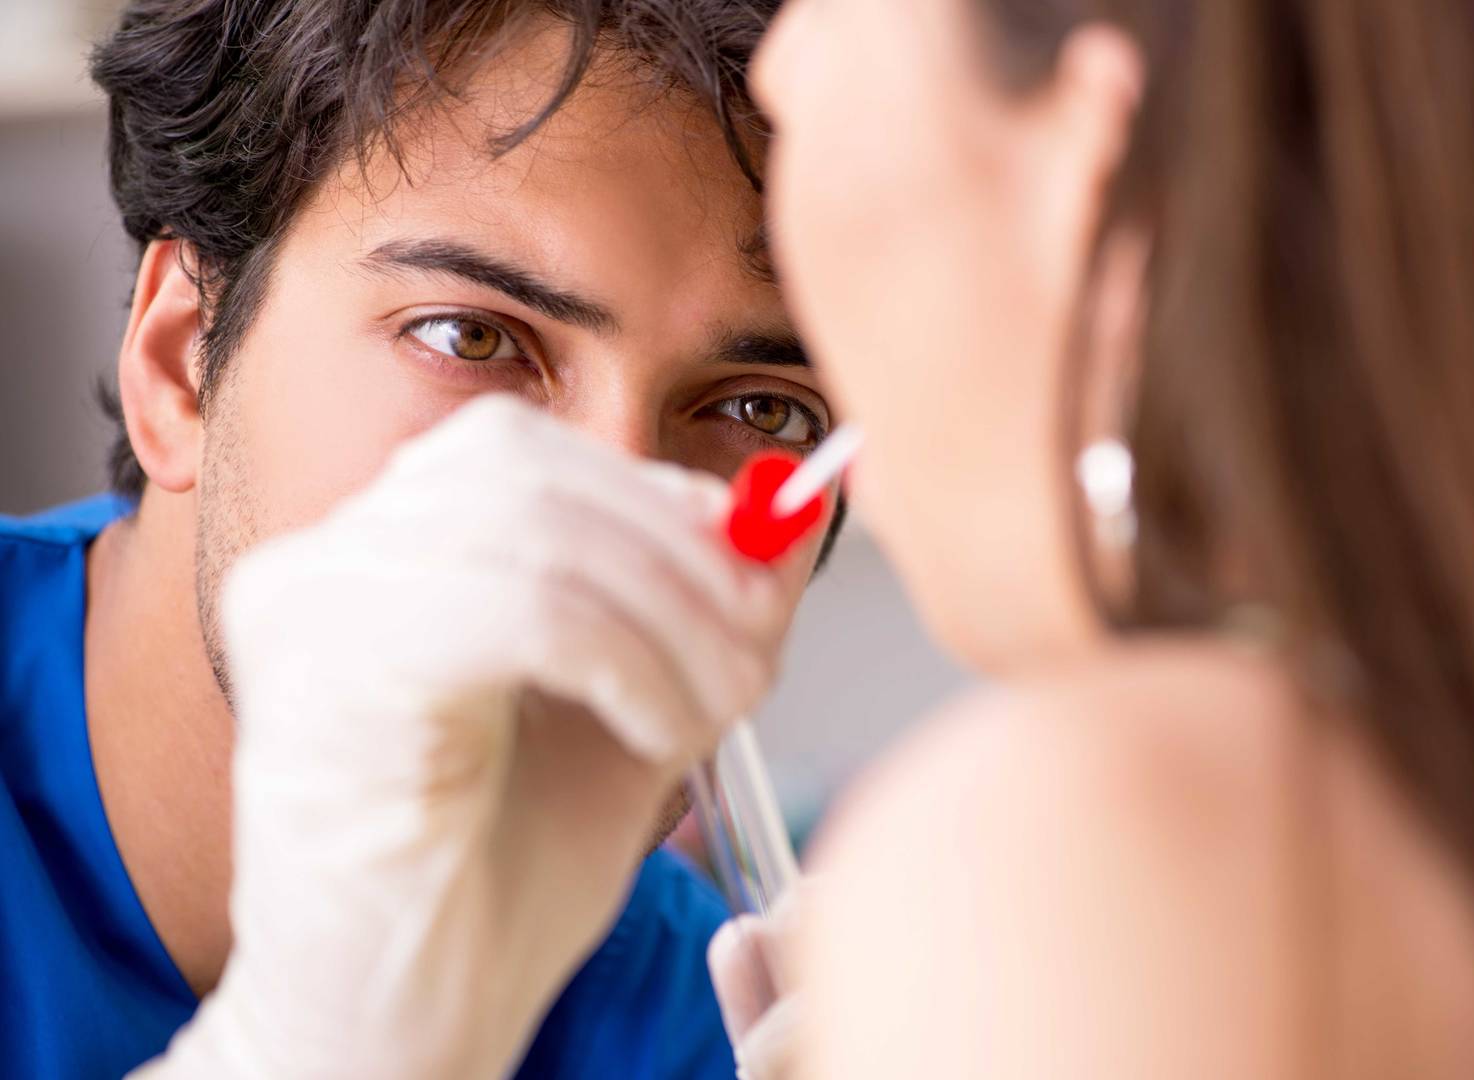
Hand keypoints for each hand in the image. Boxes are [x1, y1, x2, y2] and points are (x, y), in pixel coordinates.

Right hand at [133, 395, 796, 1078]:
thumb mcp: (628, 715)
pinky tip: (656, 728)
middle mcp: (319, 562)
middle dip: (678, 550)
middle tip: (759, 640)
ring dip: (667, 612)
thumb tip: (784, 519)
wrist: (400, 1025)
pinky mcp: (321, 678)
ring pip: (531, 528)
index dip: (653, 495)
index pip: (519, 450)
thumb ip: (692, 614)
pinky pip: (514, 607)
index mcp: (376, 559)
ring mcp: (305, 609)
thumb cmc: (499, 884)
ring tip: (720, 704)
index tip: (754, 568)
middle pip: (523, 467)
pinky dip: (622, 656)